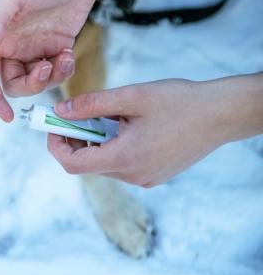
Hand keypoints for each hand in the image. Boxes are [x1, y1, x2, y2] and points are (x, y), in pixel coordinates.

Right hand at [0, 0, 109, 122]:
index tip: (6, 116)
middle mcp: (14, 46)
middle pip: (13, 84)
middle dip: (31, 85)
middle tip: (46, 70)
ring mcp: (36, 48)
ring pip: (37, 82)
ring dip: (51, 78)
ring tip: (63, 57)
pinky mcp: (57, 47)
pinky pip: (57, 72)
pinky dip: (64, 70)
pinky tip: (69, 53)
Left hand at [47, 75, 262, 186]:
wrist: (222, 114)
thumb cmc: (180, 102)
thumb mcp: (131, 96)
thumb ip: (92, 104)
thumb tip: (60, 111)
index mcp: (125, 158)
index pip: (73, 165)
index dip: (56, 146)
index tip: (52, 125)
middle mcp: (133, 175)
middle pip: (87, 163)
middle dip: (75, 139)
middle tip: (75, 113)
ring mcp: (145, 178)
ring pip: (104, 163)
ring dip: (95, 140)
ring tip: (108, 114)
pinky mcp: (154, 174)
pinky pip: (121, 164)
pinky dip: (113, 145)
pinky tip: (125, 124)